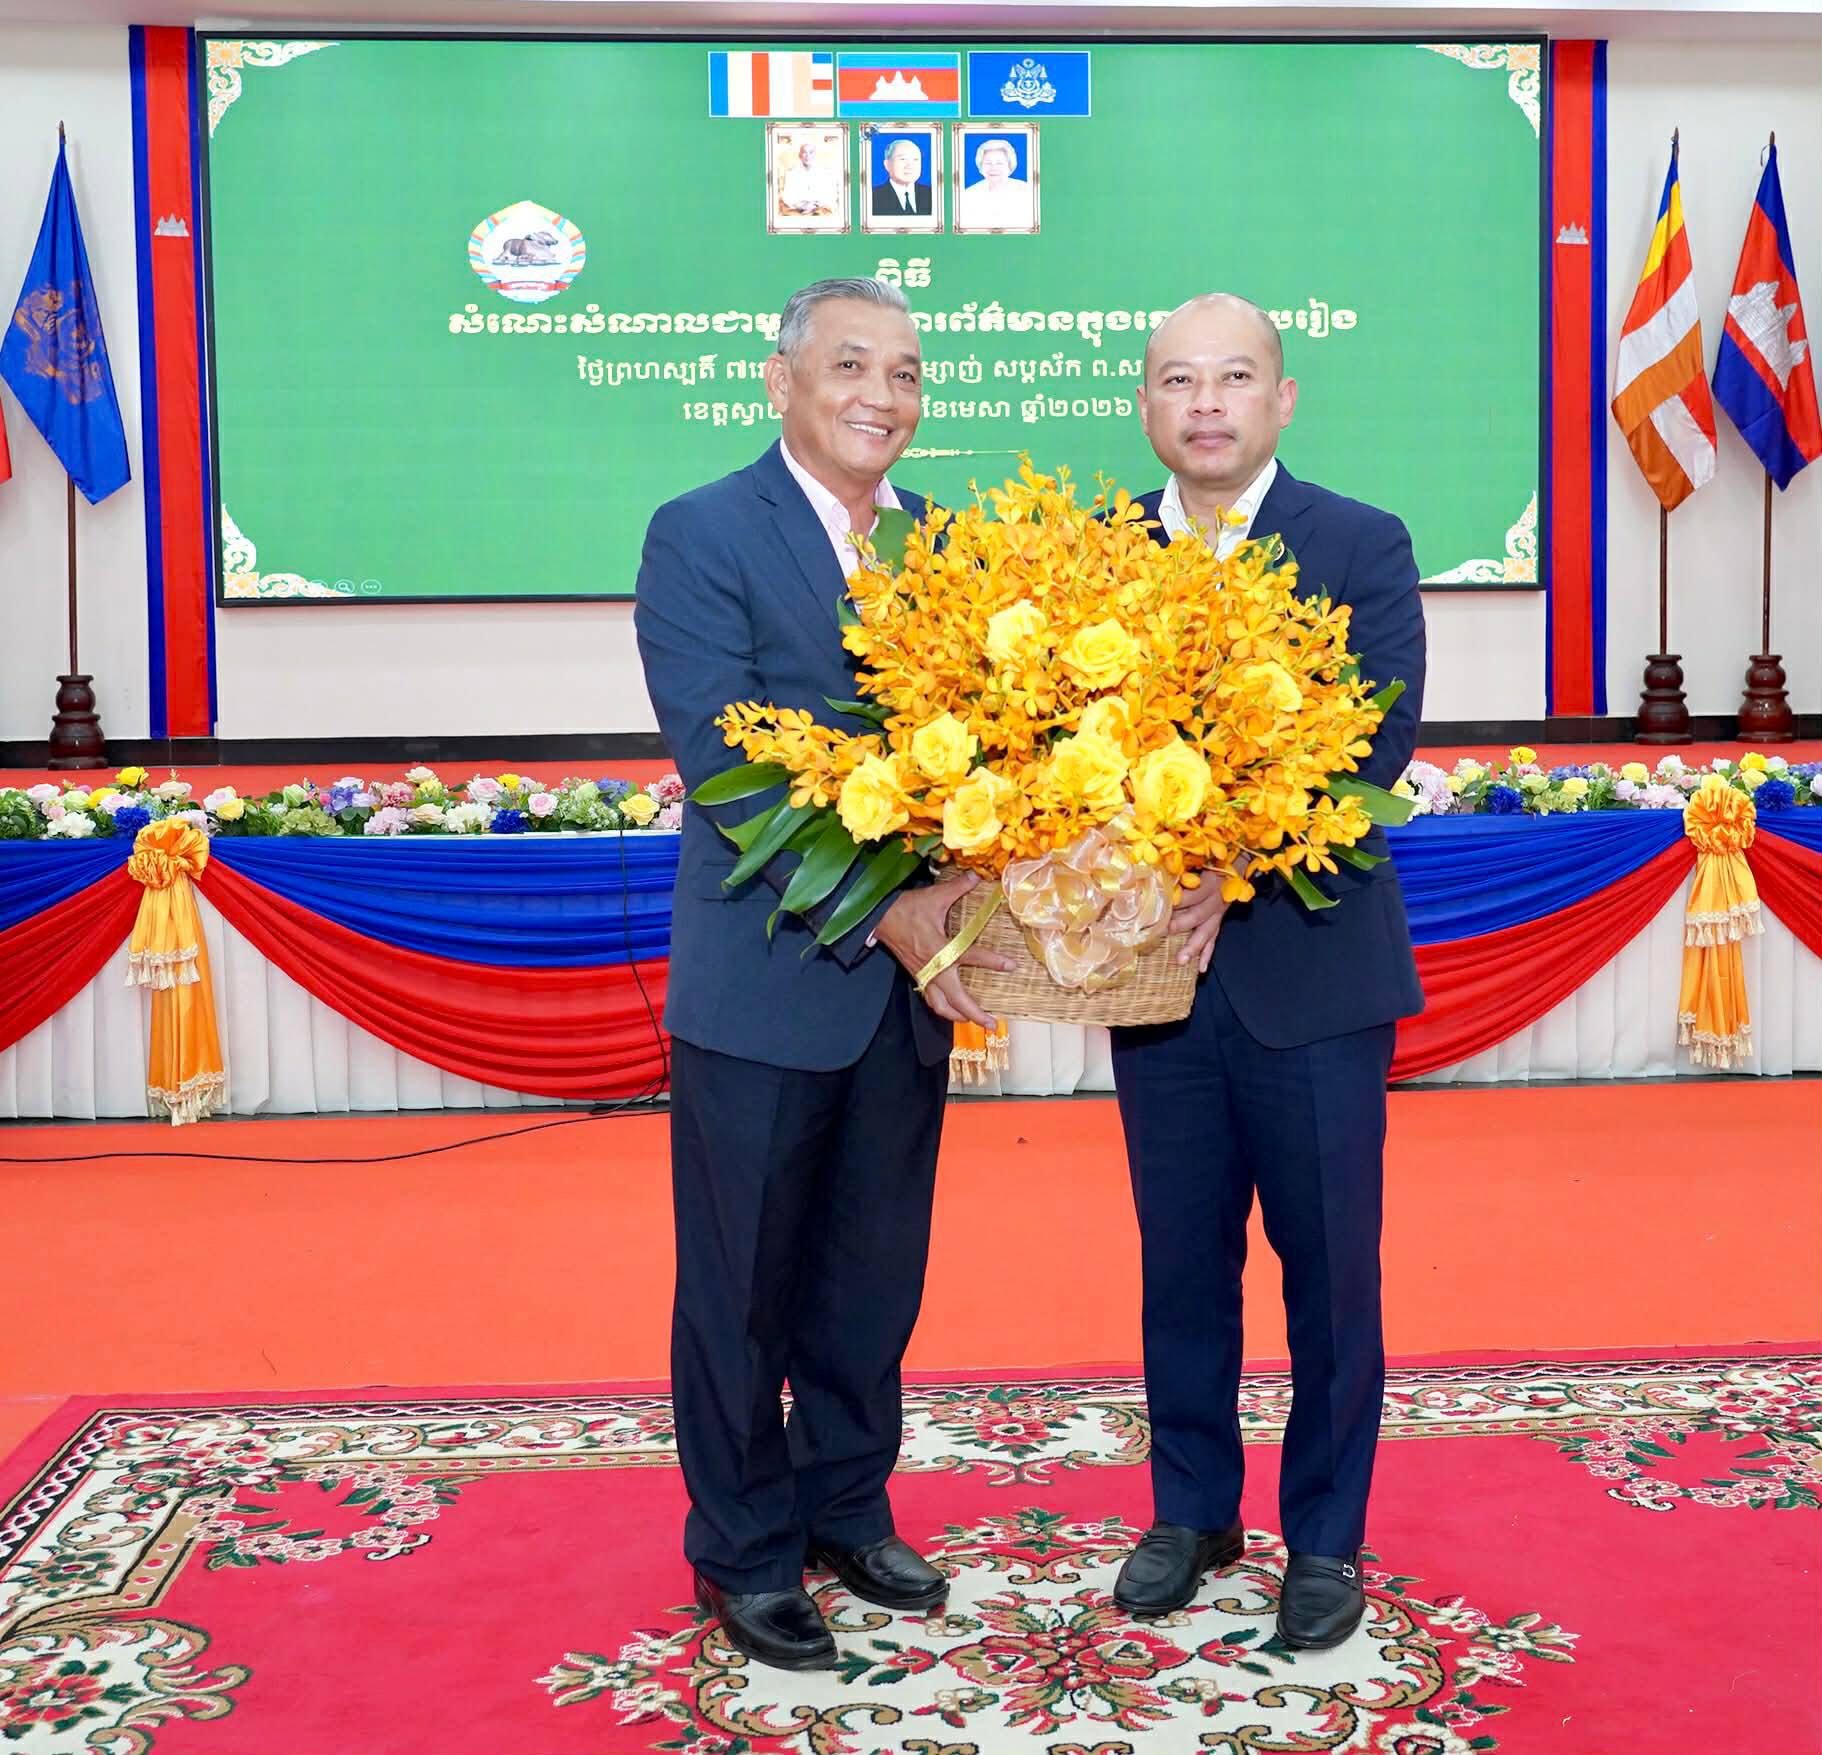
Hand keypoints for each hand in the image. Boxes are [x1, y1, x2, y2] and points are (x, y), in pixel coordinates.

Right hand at [875, 872, 1015, 1030]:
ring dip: (957, 1016)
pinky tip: (951, 1009)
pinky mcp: (918, 976)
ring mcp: (925, 975)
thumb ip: (957, 887)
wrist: (879, 918)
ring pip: (940, 1006)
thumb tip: (976, 876)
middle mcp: (934, 968)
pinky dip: (943, 1008)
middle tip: (992, 1024)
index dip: (993, 962)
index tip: (1011, 966)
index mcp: (940, 949)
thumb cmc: (906, 909)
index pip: (971, 956)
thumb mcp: (933, 896)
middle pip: (955, 1000)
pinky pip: (931, 999)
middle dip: (974, 1014)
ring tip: (973, 1022)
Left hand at [1169, 859, 1250, 973]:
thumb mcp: (1200, 859)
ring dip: (1193, 947)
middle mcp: (1215, 900)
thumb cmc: (1212, 859)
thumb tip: (1157, 873)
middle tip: (1164, 932)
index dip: (1176, 902)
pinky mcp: (1219, 920)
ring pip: (1206, 932)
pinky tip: (1200, 969)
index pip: (1191, 894)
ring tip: (1180, 961)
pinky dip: (1207, 954)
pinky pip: (1214, 939)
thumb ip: (1182, 867)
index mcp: (1209, 882)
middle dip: (1180, 925)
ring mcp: (1218, 912)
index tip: (1158, 907)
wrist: (1237, 863)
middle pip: (1197, 915)